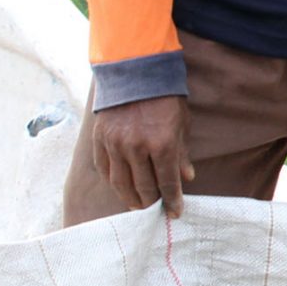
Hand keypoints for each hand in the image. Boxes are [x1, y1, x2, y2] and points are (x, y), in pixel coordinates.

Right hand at [90, 95, 193, 215]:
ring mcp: (114, 144)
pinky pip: (105, 169)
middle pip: (143, 187)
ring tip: (138, 205)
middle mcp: (136, 147)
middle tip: (156, 210)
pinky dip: (113, 182)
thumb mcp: (181, 124)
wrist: (134, 72)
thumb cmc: (164, 98)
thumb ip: (182, 154)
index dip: (172, 201)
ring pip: (121, 183)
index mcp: (161, 143)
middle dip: (152, 202)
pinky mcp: (99, 139)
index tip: (175, 212)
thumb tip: (187, 178)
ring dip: (130, 198)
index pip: (167, 182)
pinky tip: (121, 187)